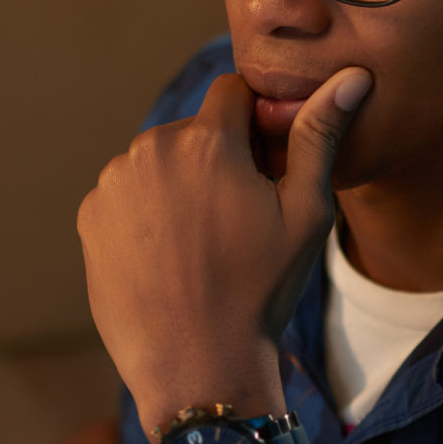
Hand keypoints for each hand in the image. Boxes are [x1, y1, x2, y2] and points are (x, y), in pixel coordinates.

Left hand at [77, 66, 369, 439]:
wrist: (197, 366)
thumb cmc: (260, 292)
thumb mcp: (305, 214)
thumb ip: (319, 136)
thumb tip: (351, 77)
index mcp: (207, 141)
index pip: (234, 92)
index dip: (255, 123)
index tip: (265, 166)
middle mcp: (151, 150)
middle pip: (194, 131)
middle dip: (217, 158)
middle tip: (238, 218)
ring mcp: (113, 185)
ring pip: (157, 163)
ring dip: (179, 185)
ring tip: (202, 244)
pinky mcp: (90, 218)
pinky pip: (126, 197)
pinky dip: (146, 215)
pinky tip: (169, 258)